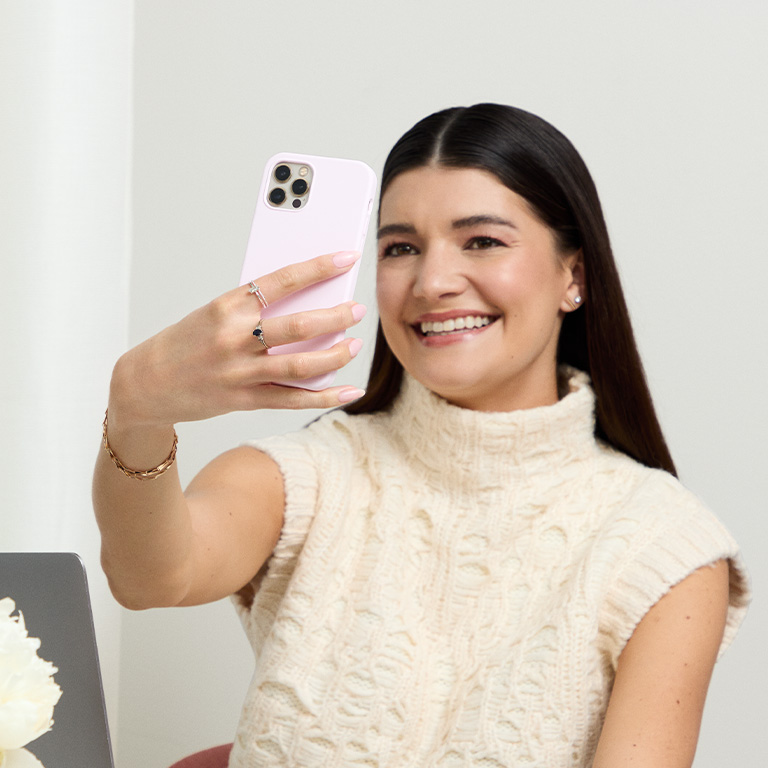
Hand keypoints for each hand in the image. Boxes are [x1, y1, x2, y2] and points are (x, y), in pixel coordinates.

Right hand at [108, 250, 366, 427]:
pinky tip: (349, 391)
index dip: (318, 268)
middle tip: (357, 310)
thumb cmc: (185, 342)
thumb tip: (309, 304)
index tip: (346, 258)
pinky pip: (293, 399)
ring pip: (302, 365)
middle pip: (300, 325)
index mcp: (228, 305)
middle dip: (337, 316)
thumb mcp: (214, 314)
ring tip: (355, 346)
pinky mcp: (243, 399)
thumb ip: (255, 310)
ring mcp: (240, 371)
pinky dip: (325, 396)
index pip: (282, 279)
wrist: (144, 383)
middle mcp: (235, 337)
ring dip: (336, 355)